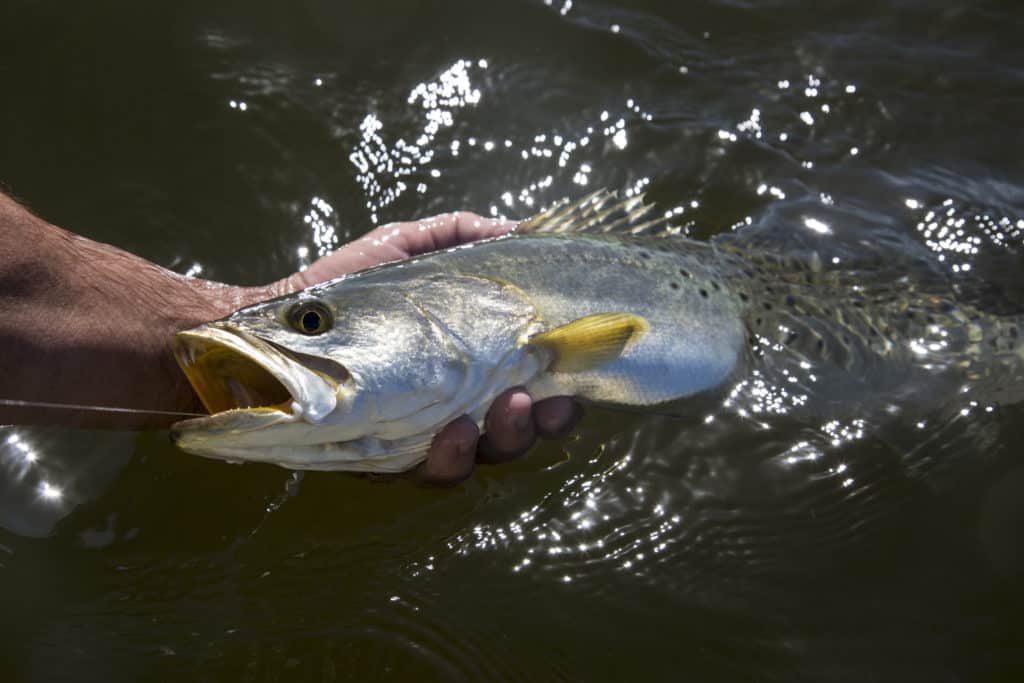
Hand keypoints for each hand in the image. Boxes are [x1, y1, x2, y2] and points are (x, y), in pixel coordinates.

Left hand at [268, 212, 581, 483]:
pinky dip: (446, 457)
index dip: (561, 395)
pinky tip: (453, 431)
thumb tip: (521, 227)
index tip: (574, 380)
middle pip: (515, 435)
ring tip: (504, 408)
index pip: (533, 392)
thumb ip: (461, 235)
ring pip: (479, 459)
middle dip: (537, 424)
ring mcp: (420, 440)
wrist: (277, 326)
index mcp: (472, 369)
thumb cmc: (347, 289)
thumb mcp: (407, 247)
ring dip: (500, 439)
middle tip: (540, 398)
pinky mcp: (383, 460)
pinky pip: (425, 473)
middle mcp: (455, 410)